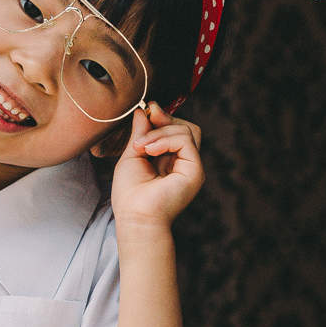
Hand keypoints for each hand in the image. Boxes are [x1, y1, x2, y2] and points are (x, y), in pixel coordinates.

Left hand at [109, 102, 204, 230]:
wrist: (135, 217)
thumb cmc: (130, 194)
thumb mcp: (133, 155)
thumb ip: (140, 134)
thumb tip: (143, 111)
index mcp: (170, 160)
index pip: (175, 130)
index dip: (163, 118)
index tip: (147, 110)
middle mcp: (184, 163)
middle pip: (185, 127)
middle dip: (166, 119)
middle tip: (148, 118)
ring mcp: (191, 167)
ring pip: (187, 130)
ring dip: (161, 131)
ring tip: (141, 147)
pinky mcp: (195, 170)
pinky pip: (186, 140)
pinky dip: (166, 139)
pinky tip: (150, 151)